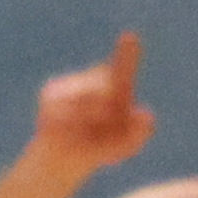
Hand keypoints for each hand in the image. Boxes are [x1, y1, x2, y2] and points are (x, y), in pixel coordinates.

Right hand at [34, 33, 153, 170]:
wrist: (63, 159)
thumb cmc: (98, 147)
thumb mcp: (123, 146)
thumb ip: (139, 133)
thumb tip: (147, 116)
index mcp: (112, 87)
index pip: (122, 70)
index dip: (127, 55)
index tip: (131, 37)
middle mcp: (90, 80)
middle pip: (104, 89)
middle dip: (107, 111)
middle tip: (103, 127)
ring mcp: (69, 85)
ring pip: (85, 100)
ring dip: (89, 121)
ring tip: (84, 134)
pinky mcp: (50, 95)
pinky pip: (65, 110)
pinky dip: (70, 125)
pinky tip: (68, 133)